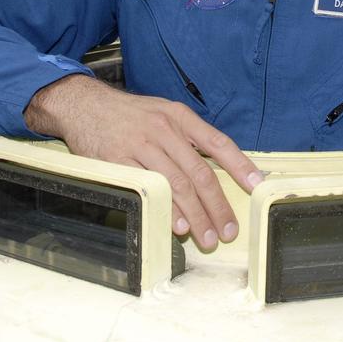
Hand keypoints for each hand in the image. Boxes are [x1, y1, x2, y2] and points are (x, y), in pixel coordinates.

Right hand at [24, 75, 262, 249]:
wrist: (86, 105)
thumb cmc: (130, 115)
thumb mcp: (164, 113)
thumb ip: (189, 137)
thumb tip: (218, 170)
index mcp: (180, 116)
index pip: (218, 143)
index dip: (240, 166)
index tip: (256, 185)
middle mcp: (164, 129)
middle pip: (199, 173)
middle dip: (218, 205)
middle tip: (229, 230)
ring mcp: (140, 145)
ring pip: (177, 185)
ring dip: (196, 216)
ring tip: (208, 237)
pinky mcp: (118, 161)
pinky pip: (148, 189)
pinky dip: (166, 210)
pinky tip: (177, 225)